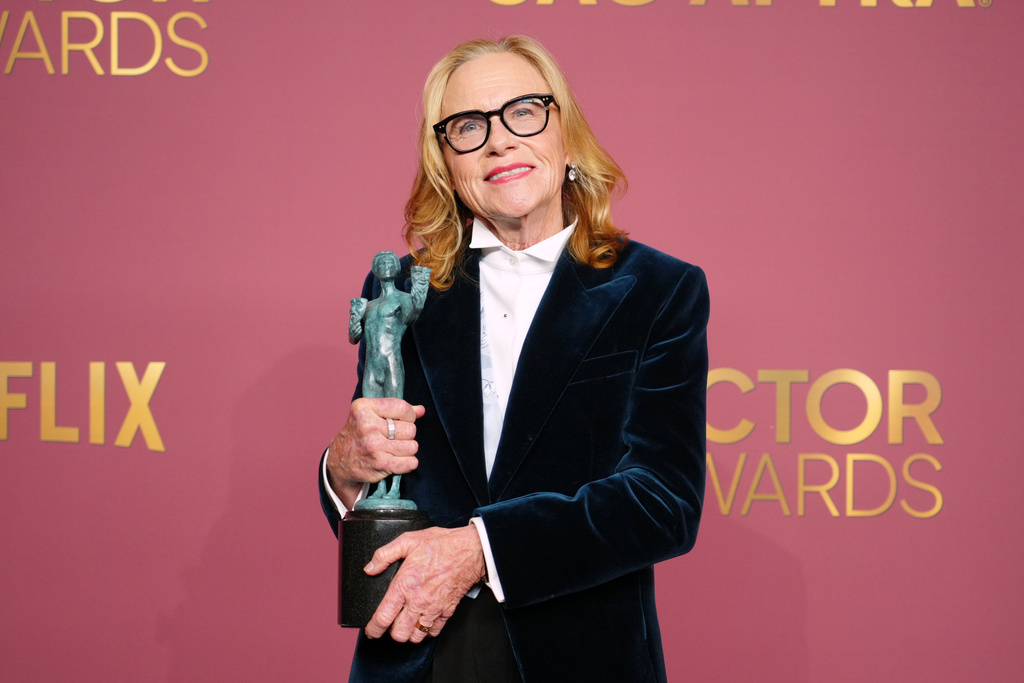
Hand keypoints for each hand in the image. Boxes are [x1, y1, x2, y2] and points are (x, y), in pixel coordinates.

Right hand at [326, 398, 424, 508]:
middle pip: (410, 429)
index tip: (402, 421)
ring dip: (407, 450)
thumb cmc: (359, 434)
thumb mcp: (371, 414)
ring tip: (394, 449)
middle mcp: (368, 426)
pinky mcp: (379, 464)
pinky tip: (398, 460)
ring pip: (413, 446)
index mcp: (364, 408)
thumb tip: (421, 410)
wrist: (340, 460)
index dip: (408, 416)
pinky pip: (410, 462)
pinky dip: (409, 463)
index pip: (403, 408)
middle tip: (395, 438)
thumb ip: (396, 410)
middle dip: (407, 435)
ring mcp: (373, 446)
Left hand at [364, 525, 485, 642]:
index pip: (383, 617)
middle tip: (391, 624)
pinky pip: (434, 632)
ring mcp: (433, 608)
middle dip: (392, 632)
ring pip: (416, 636)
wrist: (470, 550)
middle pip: (399, 634)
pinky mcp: (447, 611)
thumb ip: (384, 554)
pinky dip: (427, 631)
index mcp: (404, 585)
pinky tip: (423, 620)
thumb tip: (369, 569)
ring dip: (409, 633)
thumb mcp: (408, 540)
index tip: (371, 631)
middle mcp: (418, 601)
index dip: (373, 629)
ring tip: (407, 623)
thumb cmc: (441, 544)